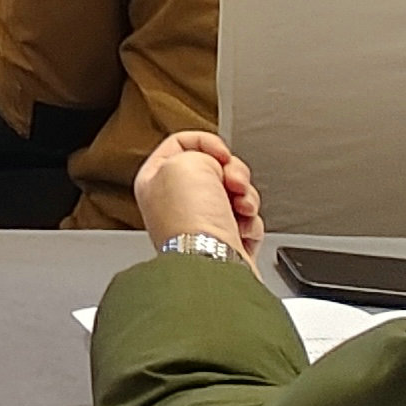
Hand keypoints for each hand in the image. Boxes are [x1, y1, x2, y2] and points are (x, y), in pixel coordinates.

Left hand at [134, 131, 264, 252]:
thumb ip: (201, 151)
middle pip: (214, 169)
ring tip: (240, 208)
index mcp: (154, 179)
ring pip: (236, 194)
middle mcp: (175, 202)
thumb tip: (216, 165)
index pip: (181, 144)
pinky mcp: (226, 242)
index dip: (206, 143)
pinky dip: (250, 222)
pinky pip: (248, 220)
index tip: (220, 153)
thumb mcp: (189, 161)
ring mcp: (201, 223)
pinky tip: (242, 228)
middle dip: (233, 172)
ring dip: (246, 197)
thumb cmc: (190, 220)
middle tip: (234, 182)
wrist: (211, 263)